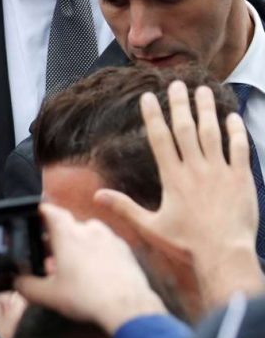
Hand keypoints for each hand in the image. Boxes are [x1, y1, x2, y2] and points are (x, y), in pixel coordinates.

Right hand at [17, 203, 164, 333]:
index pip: (51, 212)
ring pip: (89, 233)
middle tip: (50, 253)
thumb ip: (26, 286)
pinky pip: (106, 245)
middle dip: (58, 236)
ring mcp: (110, 239)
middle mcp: (89, 230)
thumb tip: (17, 281)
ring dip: (79, 243)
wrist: (126, 307)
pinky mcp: (125, 251)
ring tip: (73, 262)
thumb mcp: (46, 295)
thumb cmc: (85, 297)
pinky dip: (97, 252)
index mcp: (67, 235)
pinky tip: (95, 270)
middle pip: (69, 225)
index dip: (41, 212)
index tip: (35, 216)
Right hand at [94, 82, 262, 311]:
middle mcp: (195, 169)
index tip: (149, 97)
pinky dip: (236, 131)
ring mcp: (220, 171)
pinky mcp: (241, 178)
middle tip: (177, 83)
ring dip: (206, 110)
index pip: (160, 139)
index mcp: (172, 178)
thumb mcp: (150, 227)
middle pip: (186, 128)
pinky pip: (239, 148)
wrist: (224, 254)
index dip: (153, 115)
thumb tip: (97, 195)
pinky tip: (232, 117)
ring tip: (203, 91)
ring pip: (212, 132)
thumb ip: (124, 208)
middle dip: (180, 104)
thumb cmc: (186, 244)